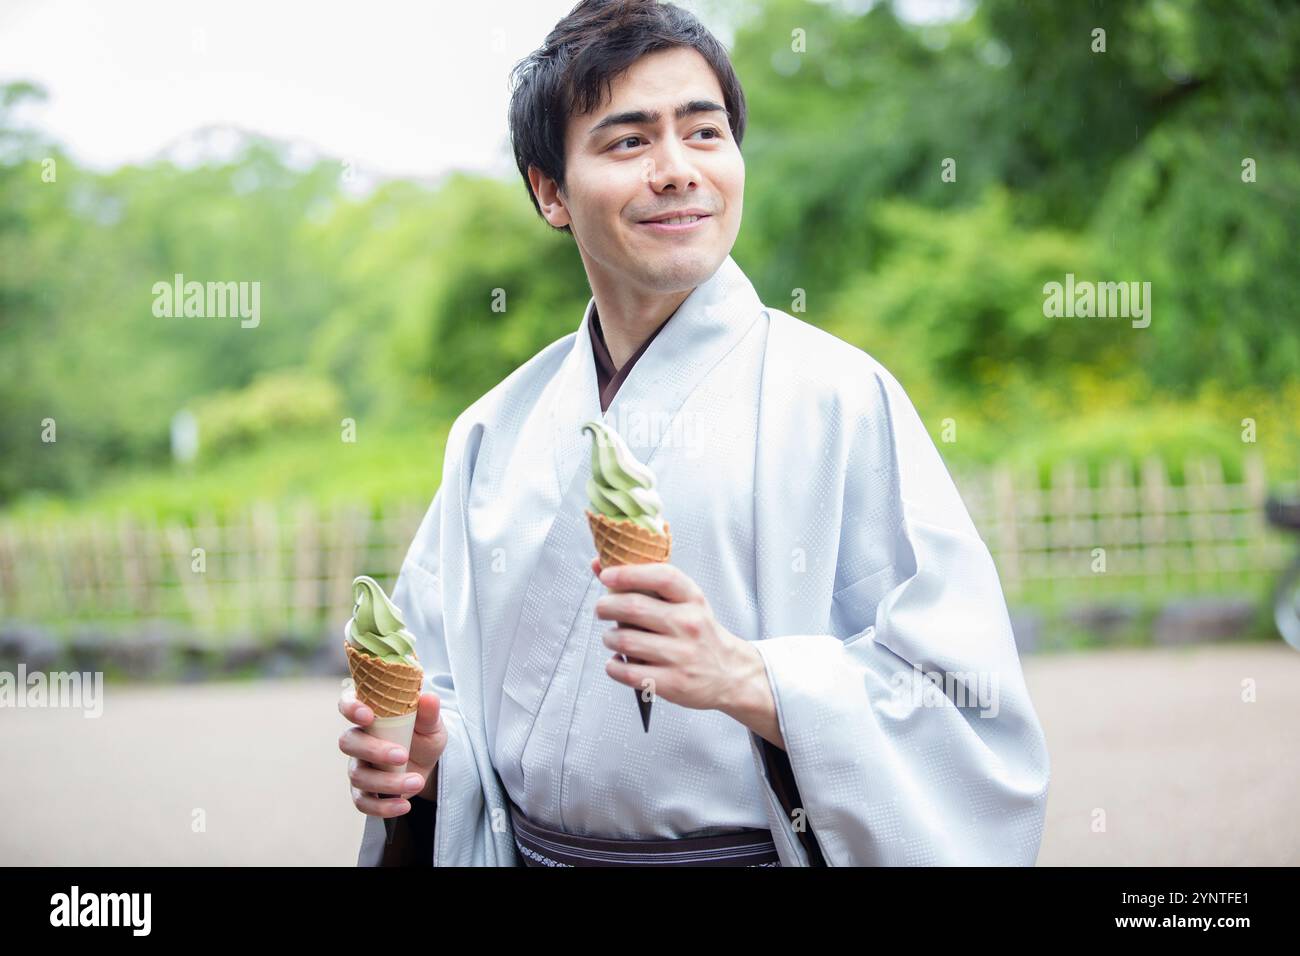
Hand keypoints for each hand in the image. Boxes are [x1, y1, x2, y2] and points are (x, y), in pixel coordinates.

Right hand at [339, 686, 446, 816]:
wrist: (429, 765)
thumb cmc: (423, 737)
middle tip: (402, 755)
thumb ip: (428, 713)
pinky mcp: (364, 791)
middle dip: (374, 750)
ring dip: (388, 782)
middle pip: (348, 742)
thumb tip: (429, 698)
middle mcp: (359, 740)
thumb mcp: (431, 725)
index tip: (367, 715)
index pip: (348, 704)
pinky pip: (363, 802)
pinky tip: (404, 805)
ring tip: (417, 782)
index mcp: (371, 716)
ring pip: (359, 776)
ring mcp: (359, 766)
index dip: (351, 708)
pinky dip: (382, 807)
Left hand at [590, 556, 757, 714]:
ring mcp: (681, 655)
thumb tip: (599, 566)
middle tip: (602, 609)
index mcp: (692, 600)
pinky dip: (613, 666)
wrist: (730, 674)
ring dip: (608, 637)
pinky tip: (617, 661)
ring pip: (625, 640)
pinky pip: (628, 672)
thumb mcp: (684, 603)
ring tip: (611, 637)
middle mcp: (689, 625)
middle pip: (634, 607)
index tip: (606, 575)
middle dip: (606, 606)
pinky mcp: (673, 683)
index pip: (661, 576)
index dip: (628, 573)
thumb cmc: (699, 634)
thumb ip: (645, 584)